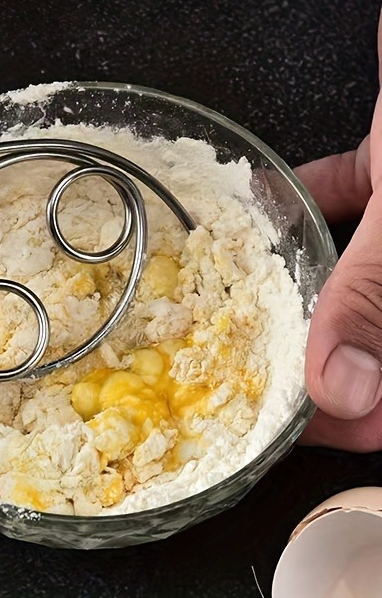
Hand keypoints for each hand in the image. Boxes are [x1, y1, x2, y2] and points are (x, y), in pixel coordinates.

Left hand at [296, 12, 381, 450]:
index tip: (300, 427)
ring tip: (254, 304)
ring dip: (315, 280)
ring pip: (366, 267)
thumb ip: (375, 293)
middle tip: (262, 368)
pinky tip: (271, 202)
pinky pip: (361, 197)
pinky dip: (319, 202)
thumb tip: (342, 385)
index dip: (365, 418)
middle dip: (331, 352)